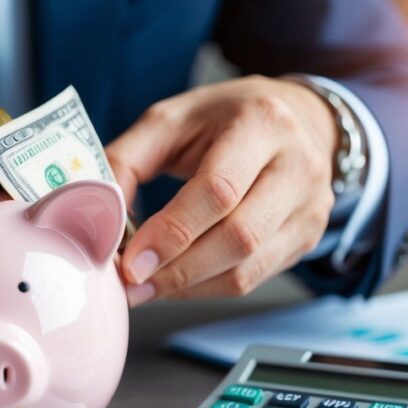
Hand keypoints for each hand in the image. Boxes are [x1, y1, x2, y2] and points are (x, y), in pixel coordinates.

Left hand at [106, 75, 336, 303]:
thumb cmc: (226, 119)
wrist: (299, 120)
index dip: (172, 233)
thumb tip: (97, 213)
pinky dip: (207, 288)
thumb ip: (126, 159)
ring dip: (189, 286)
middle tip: (132, 283)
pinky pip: (253, 279)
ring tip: (146, 288)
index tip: (131, 260)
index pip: (218, 190)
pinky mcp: (307, 240)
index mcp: (262, 123)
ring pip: (248, 269)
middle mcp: (298, 166)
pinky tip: (176, 283)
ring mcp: (310, 208)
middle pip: (239, 238)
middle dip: (177, 270)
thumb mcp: (171, 119)